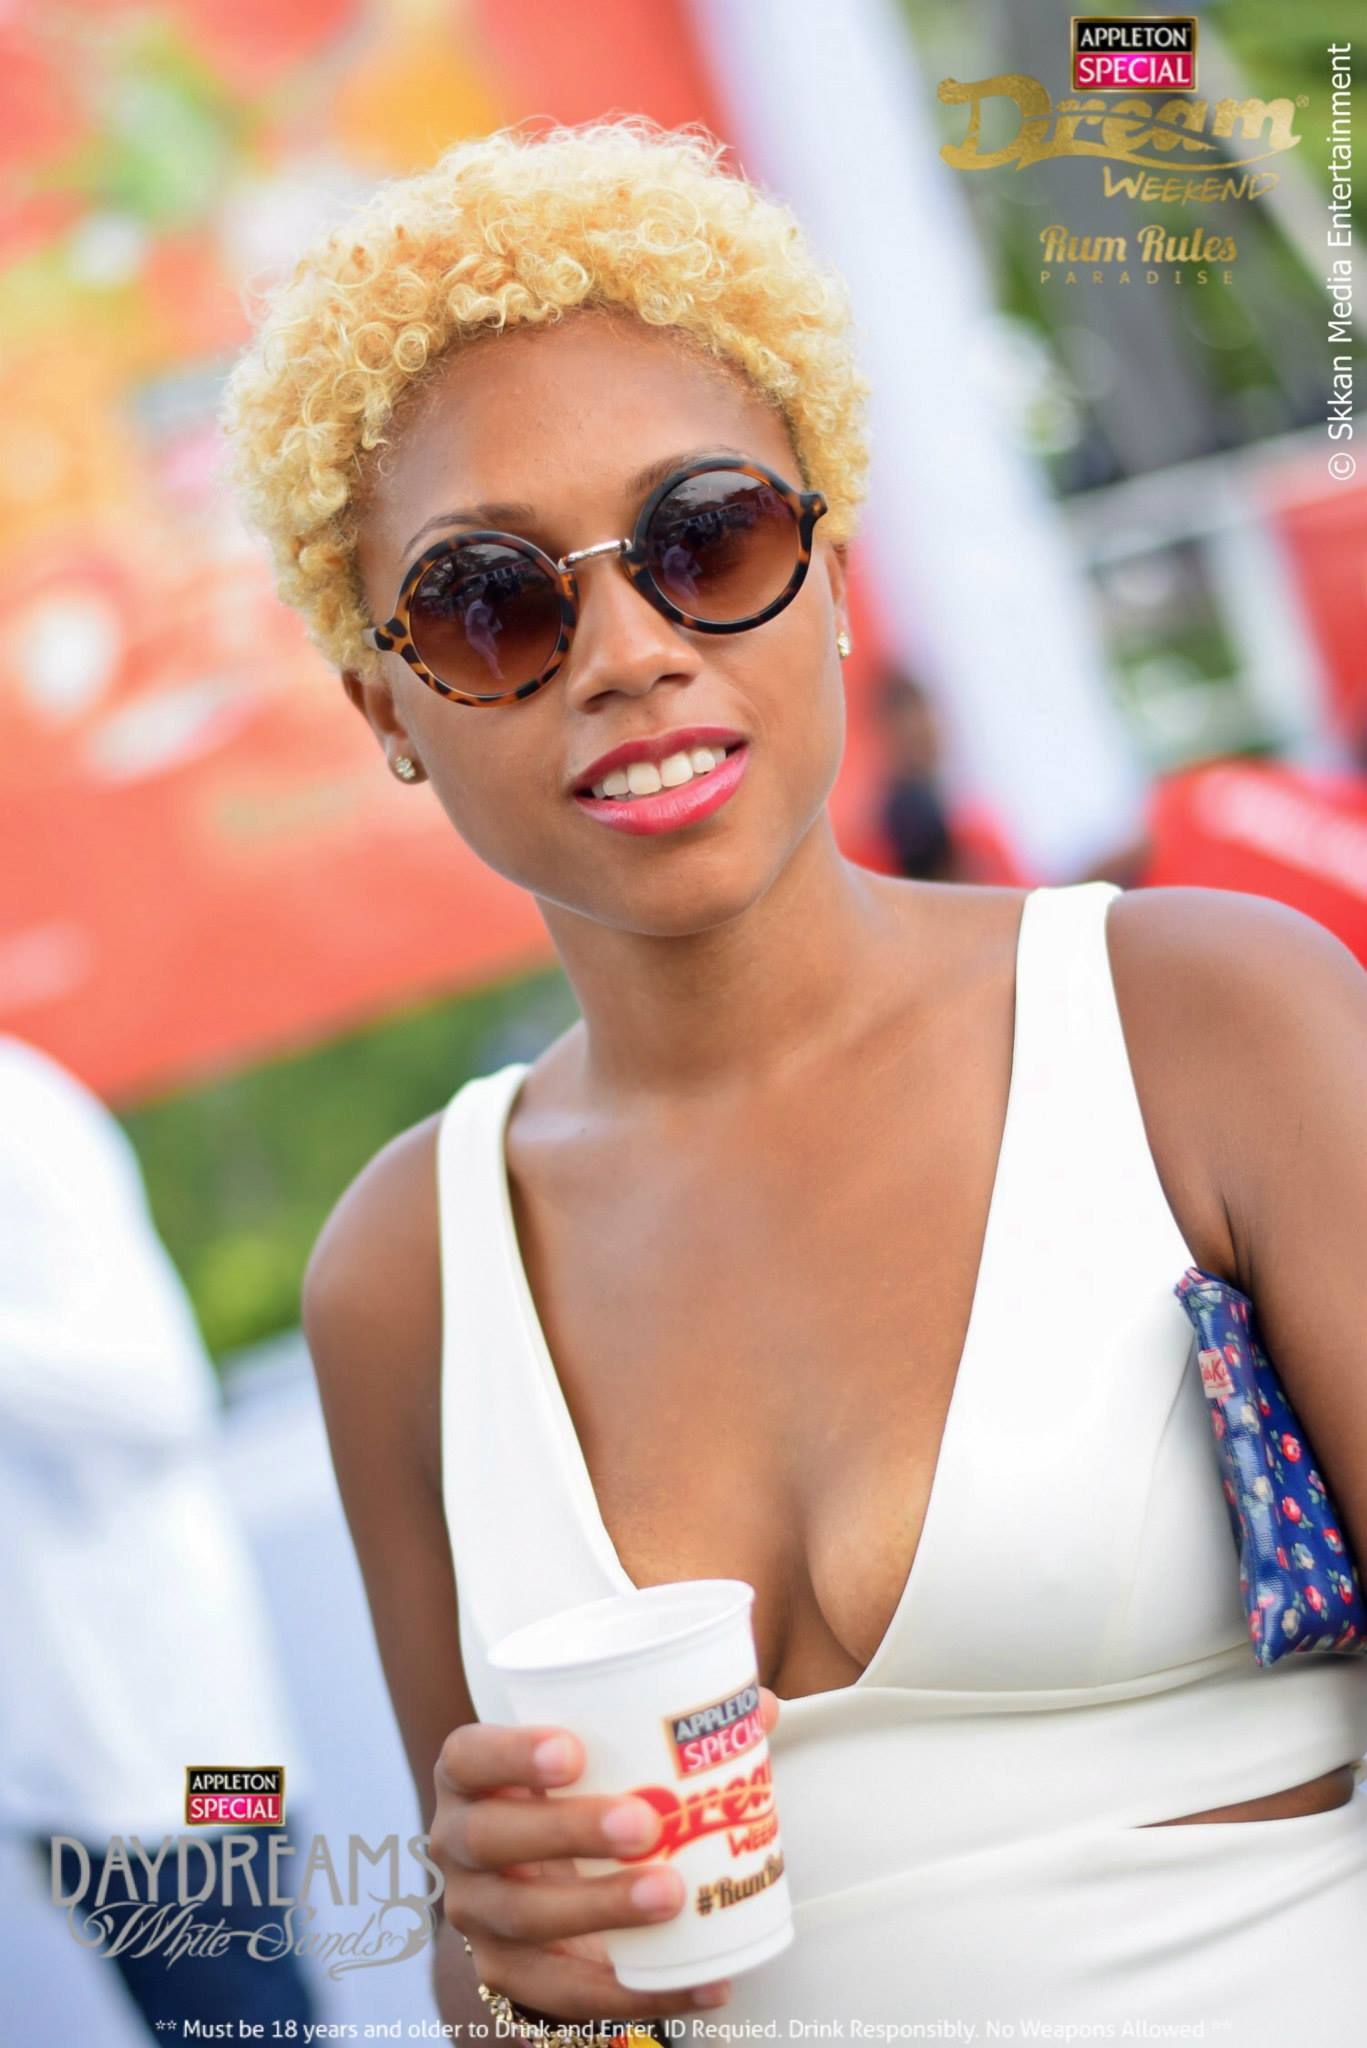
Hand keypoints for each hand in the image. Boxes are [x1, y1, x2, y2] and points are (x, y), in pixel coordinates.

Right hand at [431, 1687, 781, 2024]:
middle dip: (568, 1831)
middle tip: (645, 1823)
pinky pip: (568, 1993)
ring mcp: (478, 1915)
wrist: (531, 1885)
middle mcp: (458, 1843)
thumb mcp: (596, 1760)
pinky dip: (639, 1992)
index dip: (512, 1753)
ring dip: (601, 1909)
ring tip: (671, 1895)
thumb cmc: (573, 1798)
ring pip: (525, 1918)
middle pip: (493, 1838)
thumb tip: (760, 1706)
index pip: (470, 1756)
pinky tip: (702, 1981)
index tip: (572, 1750)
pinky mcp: (509, 1976)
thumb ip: (667, 1729)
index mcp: (472, 1776)